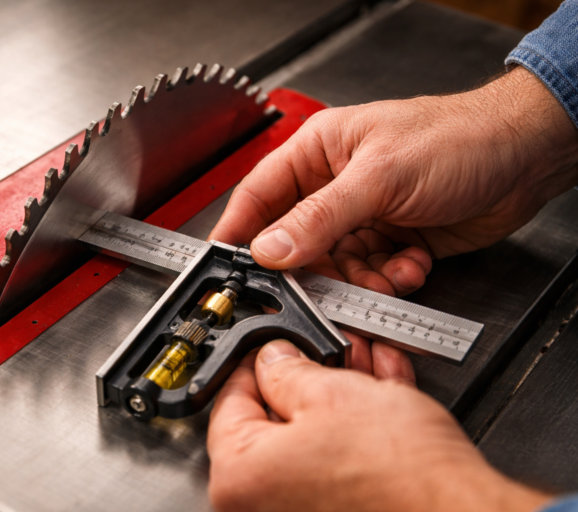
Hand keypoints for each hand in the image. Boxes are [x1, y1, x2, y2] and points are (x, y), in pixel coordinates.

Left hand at [207, 340, 551, 511]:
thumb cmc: (402, 477)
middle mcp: (260, 505)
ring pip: (311, 437)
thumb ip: (287, 370)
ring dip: (339, 396)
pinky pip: (334, 462)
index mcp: (240, 478)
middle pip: (273, 419)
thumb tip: (273, 359)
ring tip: (364, 365)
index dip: (255, 360)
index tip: (274, 346)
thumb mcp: (333, 393)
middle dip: (309, 375)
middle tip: (328, 351)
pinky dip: (354, 429)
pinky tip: (378, 394)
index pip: (228, 400)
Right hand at [210, 67, 577, 278]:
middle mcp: (335, 186)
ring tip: (389, 273)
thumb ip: (319, 218)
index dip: (239, 232)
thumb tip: (269, 249)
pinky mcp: (392, 241)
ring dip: (362, 279)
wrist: (526, 156)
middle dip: (315, 270)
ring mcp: (363, 216)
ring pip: (337, 266)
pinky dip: (390, 279)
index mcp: (318, 153)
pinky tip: (411, 265)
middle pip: (298, 242)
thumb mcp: (379, 177)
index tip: (226, 267)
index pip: (260, 195)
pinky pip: (372, 275)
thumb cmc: (457, 138)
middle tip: (324, 290)